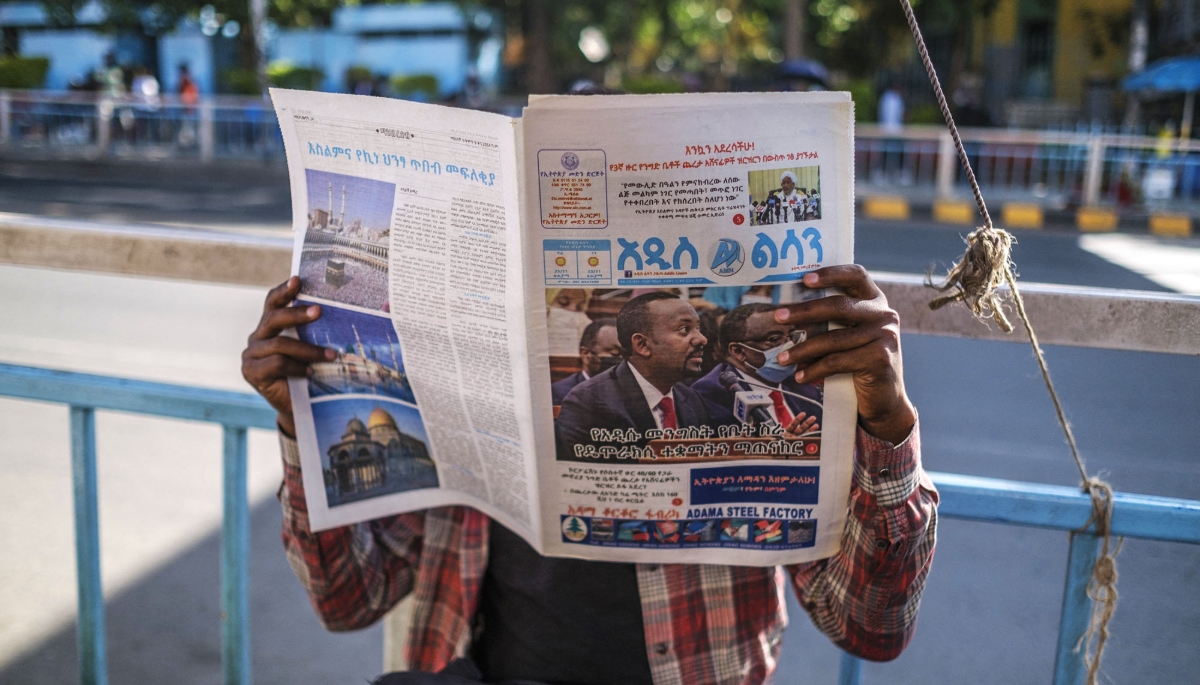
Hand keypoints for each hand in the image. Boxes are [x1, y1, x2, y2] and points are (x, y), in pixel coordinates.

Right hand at [241, 277, 335, 436]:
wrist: (298, 406)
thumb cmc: (308, 372)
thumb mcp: (312, 349)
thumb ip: (317, 331)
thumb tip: (357, 310)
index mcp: (270, 326)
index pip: (273, 302)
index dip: (284, 290)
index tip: (298, 279)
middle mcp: (257, 337)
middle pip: (274, 318)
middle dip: (297, 313)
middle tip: (320, 311)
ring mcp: (251, 355)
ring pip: (280, 345)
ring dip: (308, 349)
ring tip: (331, 355)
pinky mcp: (251, 373)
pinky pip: (276, 364)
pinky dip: (296, 367)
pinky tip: (310, 372)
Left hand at [774, 266, 915, 443]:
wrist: (885, 397)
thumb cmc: (859, 360)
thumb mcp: (850, 333)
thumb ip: (834, 318)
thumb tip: (788, 312)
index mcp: (875, 300)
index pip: (856, 275)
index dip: (831, 274)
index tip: (804, 279)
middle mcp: (884, 314)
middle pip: (839, 306)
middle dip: (804, 311)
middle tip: (778, 317)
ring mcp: (886, 335)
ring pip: (834, 339)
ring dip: (803, 349)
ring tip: (782, 358)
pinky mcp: (880, 358)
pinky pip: (838, 361)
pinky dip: (815, 369)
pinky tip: (801, 376)